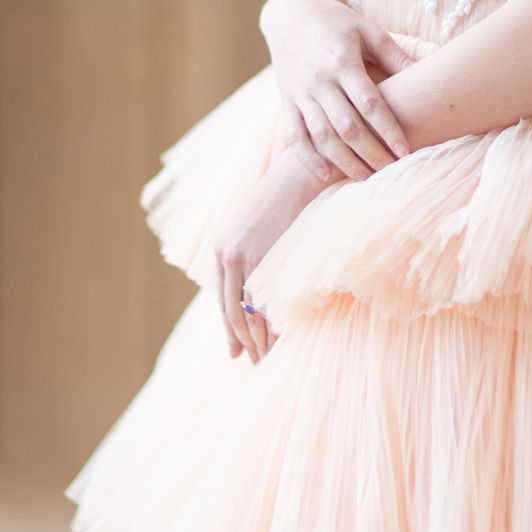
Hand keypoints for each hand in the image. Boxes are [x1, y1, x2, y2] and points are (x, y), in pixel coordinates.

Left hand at [213, 145, 334, 363]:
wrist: (308, 166)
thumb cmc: (292, 193)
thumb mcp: (261, 222)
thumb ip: (253, 250)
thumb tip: (258, 282)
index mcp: (222, 248)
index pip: (223, 301)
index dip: (232, 330)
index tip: (238, 353)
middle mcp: (226, 255)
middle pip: (232, 312)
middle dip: (244, 342)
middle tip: (255, 365)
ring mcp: (244, 257)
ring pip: (247, 314)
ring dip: (258, 341)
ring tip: (268, 362)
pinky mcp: (265, 257)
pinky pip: (264, 303)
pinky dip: (272, 327)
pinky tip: (282, 341)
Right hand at [259, 0, 415, 184]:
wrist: (290, 14)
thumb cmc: (338, 21)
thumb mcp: (368, 29)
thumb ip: (395, 54)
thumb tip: (429, 70)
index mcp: (343, 61)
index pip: (369, 103)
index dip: (388, 130)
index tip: (405, 151)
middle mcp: (320, 81)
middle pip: (347, 127)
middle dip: (371, 153)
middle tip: (393, 170)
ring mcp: (300, 94)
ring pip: (322, 137)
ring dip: (345, 162)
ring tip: (369, 178)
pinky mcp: (287, 103)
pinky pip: (295, 137)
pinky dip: (309, 159)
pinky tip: (328, 175)